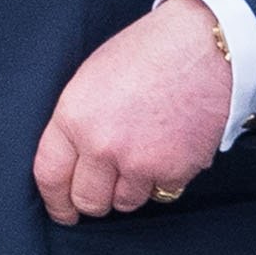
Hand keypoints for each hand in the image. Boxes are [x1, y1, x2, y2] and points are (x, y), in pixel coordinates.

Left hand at [33, 0, 231, 223]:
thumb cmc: (151, 52)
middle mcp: (102, 145)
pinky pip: (163, 192)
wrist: (205, 44)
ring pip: (126, 202)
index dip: (56, 201)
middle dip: (97, 198)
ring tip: (148, 153)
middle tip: (109, 186)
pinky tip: (172, 147)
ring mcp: (139, 162)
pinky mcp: (175, 170)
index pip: (50, 177)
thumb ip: (77, 122)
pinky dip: (167, 178)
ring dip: (134, 187)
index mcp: (75, 117)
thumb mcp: (93, 78)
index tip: (64, 210)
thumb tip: (72, 160)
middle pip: (89, 201)